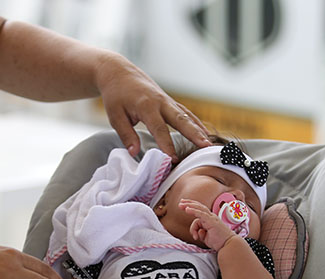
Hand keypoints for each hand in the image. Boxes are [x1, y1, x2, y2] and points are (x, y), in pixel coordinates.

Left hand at [95, 53, 211, 160]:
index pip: (159, 129)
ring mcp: (167, 101)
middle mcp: (161, 102)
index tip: (174, 160)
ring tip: (210, 144)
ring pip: (187, 116)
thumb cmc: (115, 95)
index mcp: (146, 105)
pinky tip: (204, 134)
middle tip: (206, 147)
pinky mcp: (169, 102)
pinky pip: (186, 113)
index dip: (167, 145)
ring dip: (199, 129)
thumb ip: (126, 134)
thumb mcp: (115, 115)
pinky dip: (196, 123)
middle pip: (181, 120)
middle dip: (194, 134)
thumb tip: (134, 153)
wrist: (118, 71)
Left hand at [180, 199, 235, 250]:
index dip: (192, 206)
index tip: (184, 205)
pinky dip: (194, 211)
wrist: (228, 244)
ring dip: (189, 206)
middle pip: (199, 207)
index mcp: (210, 220)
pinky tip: (187, 210)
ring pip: (199, 209)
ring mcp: (212, 218)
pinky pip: (201, 214)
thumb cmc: (219, 241)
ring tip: (182, 206)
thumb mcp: (206, 237)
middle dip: (189, 204)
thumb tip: (197, 233)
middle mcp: (211, 217)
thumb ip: (200, 233)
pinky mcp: (211, 221)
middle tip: (180, 203)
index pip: (200, 210)